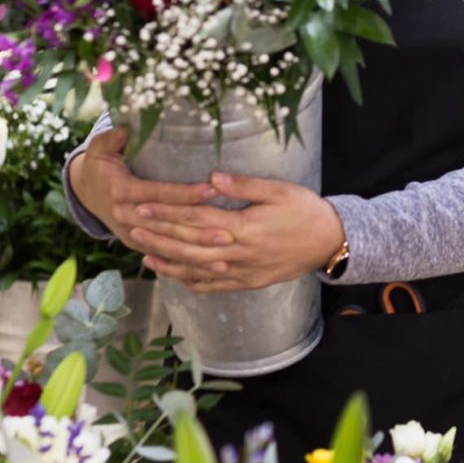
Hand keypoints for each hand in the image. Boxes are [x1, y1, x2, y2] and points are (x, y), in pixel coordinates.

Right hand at [68, 129, 252, 289]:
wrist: (86, 191)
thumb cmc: (100, 164)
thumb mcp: (100, 146)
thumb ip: (113, 136)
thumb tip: (126, 124)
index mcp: (120, 191)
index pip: (158, 193)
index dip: (184, 193)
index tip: (211, 190)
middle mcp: (126, 216)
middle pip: (167, 225)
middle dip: (198, 230)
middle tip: (229, 232)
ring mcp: (131, 234)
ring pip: (168, 246)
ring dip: (198, 251)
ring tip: (228, 250)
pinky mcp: (138, 244)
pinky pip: (164, 257)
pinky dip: (187, 263)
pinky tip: (212, 267)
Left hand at [161, 174, 345, 293]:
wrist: (331, 243)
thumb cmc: (306, 211)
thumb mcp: (279, 190)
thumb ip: (245, 186)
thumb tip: (212, 177)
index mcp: (245, 226)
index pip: (197, 219)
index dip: (167, 213)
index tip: (143, 206)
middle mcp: (239, 252)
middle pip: (190, 245)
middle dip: (159, 236)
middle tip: (131, 227)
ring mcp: (243, 271)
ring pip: (198, 269)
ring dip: (169, 261)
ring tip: (143, 253)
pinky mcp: (249, 282)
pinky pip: (214, 285)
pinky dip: (191, 281)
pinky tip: (174, 275)